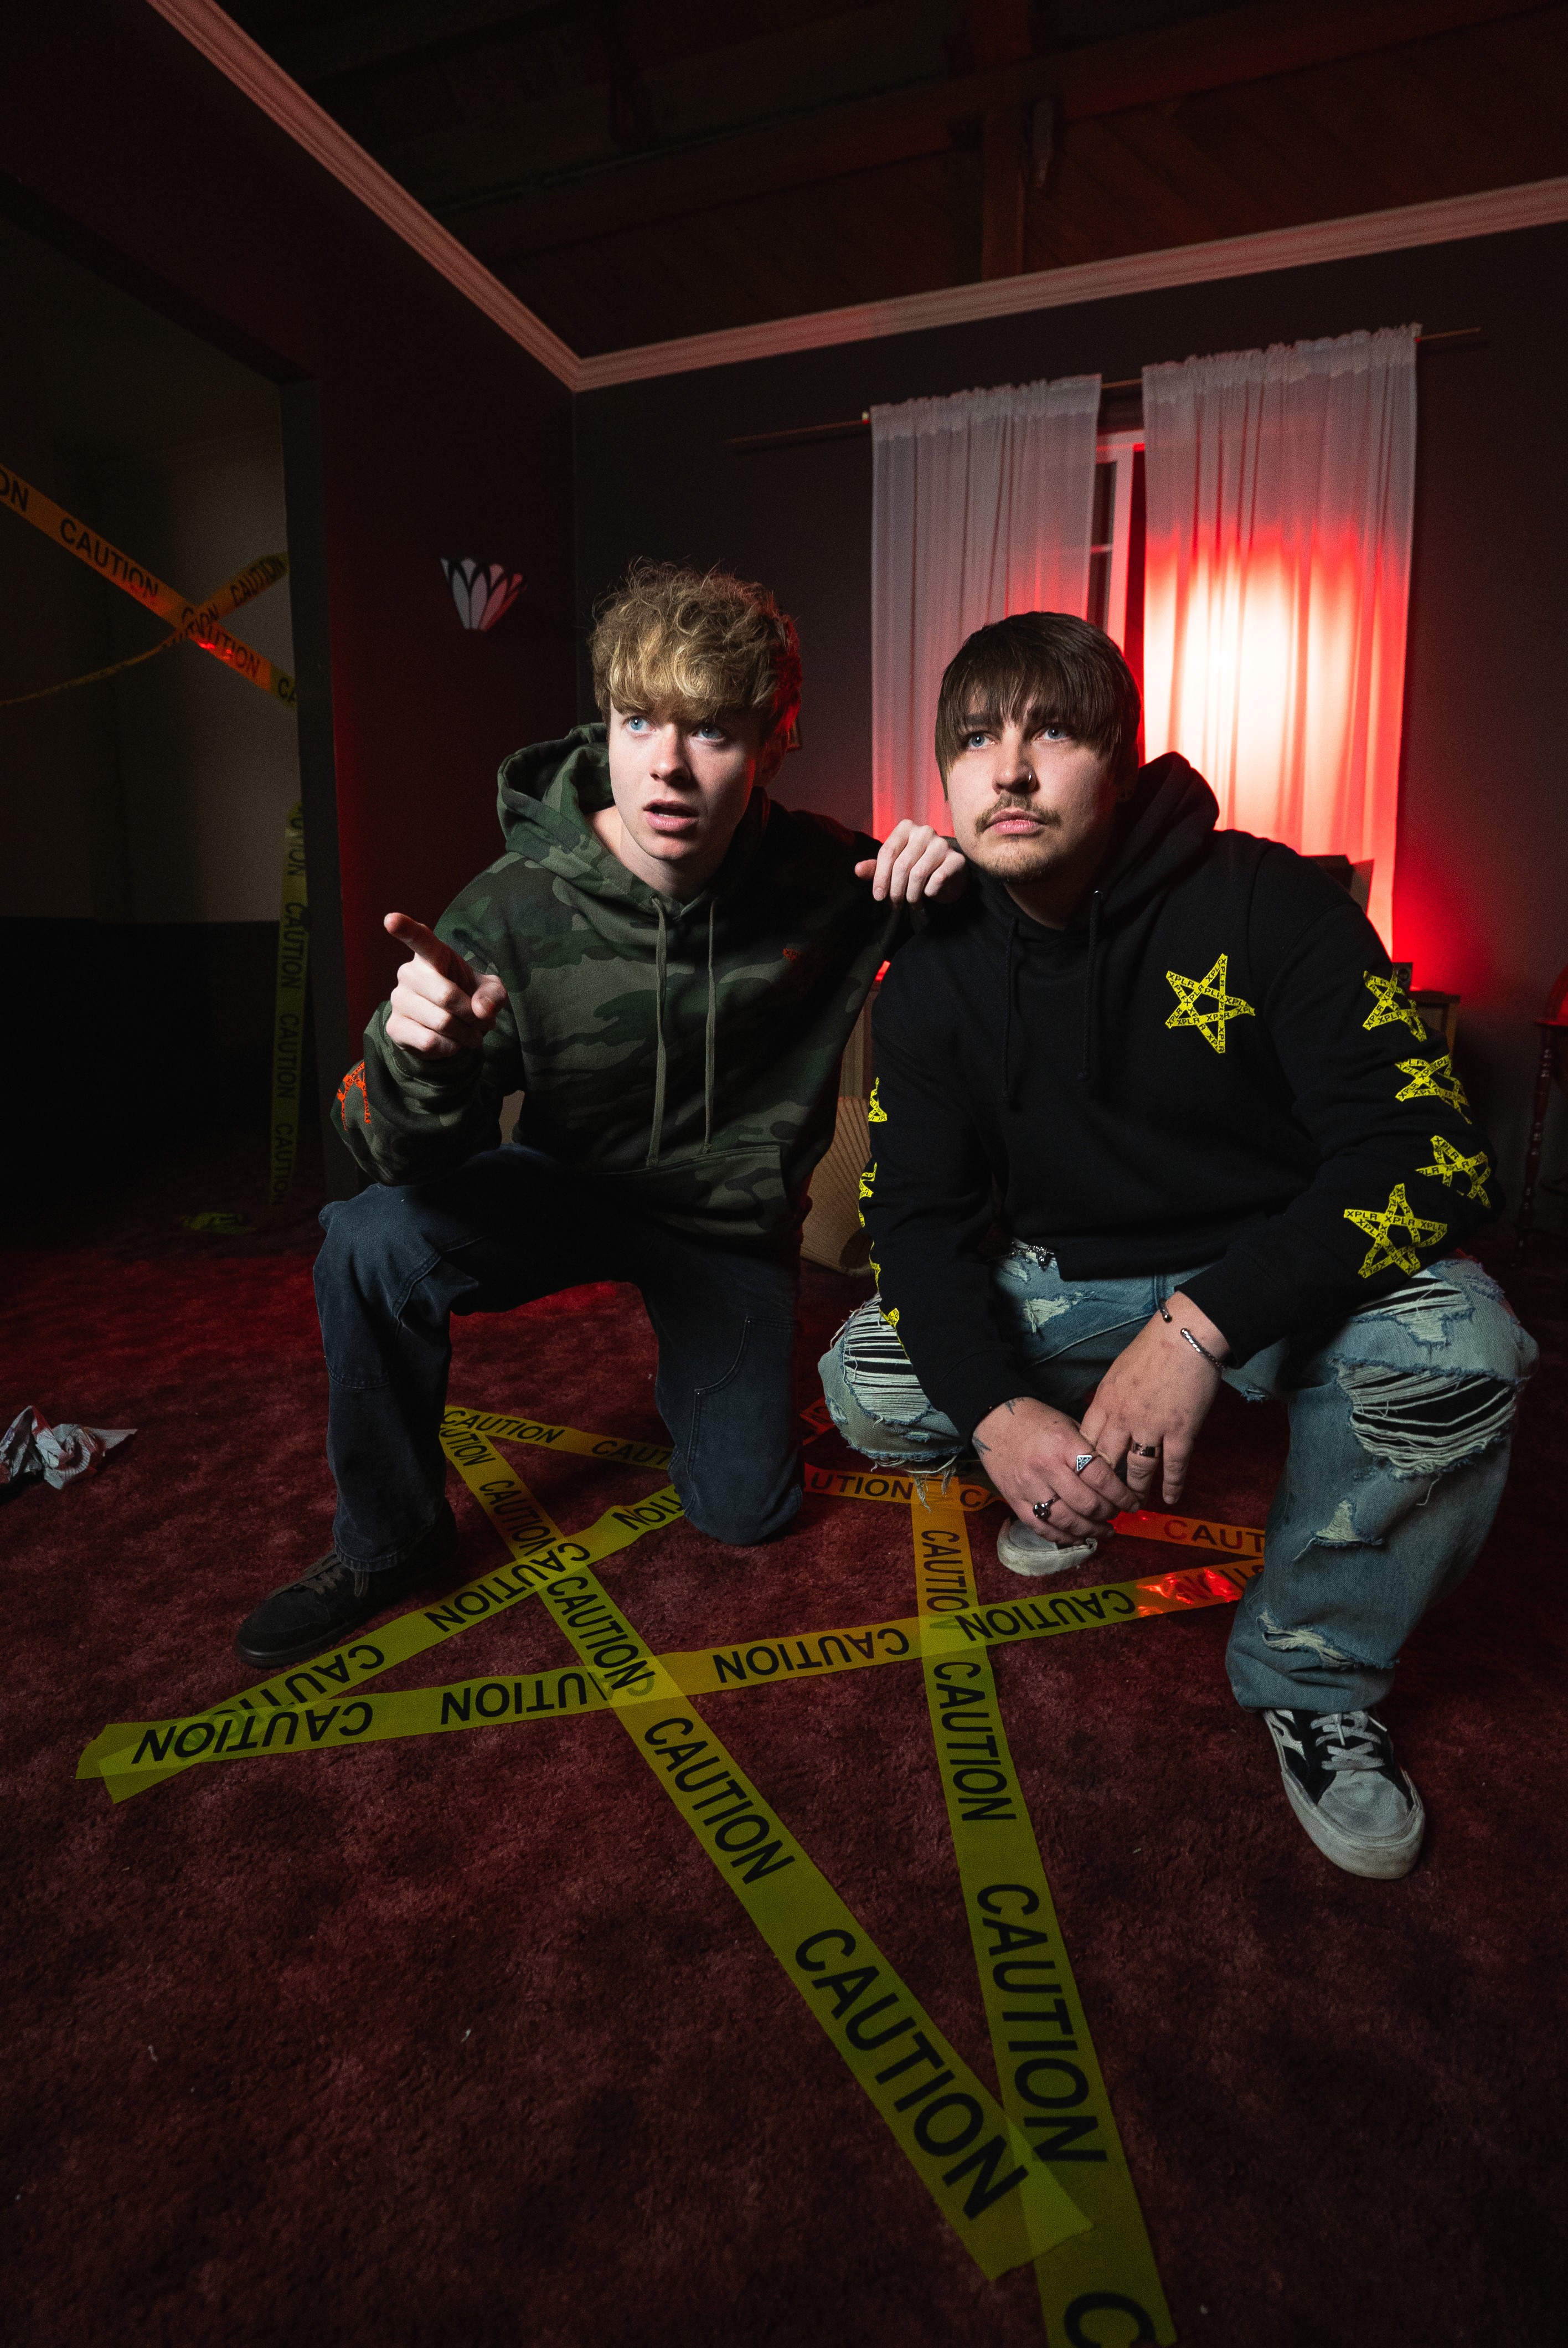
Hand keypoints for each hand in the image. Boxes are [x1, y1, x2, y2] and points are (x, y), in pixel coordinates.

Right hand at [383, 912, 506, 1056]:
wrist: (451, 1029)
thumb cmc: (470, 998)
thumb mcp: (491, 992)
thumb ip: (494, 996)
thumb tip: (482, 1010)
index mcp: (432, 954)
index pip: (418, 938)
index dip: (405, 928)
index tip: (390, 920)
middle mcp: (409, 973)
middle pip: (446, 996)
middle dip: (473, 1015)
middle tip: (482, 1022)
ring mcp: (398, 999)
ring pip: (441, 1023)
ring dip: (465, 1034)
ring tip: (469, 1034)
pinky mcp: (394, 1026)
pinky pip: (429, 1042)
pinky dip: (450, 1048)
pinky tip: (451, 1043)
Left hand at [854, 820, 965, 902]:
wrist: (947, 872)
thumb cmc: (915, 866)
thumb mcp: (892, 866)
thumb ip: (875, 868)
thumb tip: (857, 870)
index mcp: (906, 828)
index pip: (887, 852)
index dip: (880, 878)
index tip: (878, 897)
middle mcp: (925, 831)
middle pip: (901, 865)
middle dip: (895, 890)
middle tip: (895, 905)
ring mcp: (942, 844)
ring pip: (918, 874)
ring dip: (911, 895)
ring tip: (911, 903)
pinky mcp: (956, 859)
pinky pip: (937, 880)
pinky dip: (929, 892)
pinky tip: (927, 895)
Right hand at [971, 1395, 1134, 1540]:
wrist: (993, 1420)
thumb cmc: (1036, 1420)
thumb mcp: (1068, 1425)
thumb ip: (1090, 1450)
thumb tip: (1118, 1478)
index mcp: (1063, 1444)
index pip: (1100, 1477)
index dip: (1121, 1495)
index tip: (1132, 1502)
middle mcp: (1045, 1467)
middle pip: (1086, 1503)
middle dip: (1108, 1513)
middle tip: (1117, 1513)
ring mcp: (1028, 1487)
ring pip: (1066, 1521)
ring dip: (1091, 1530)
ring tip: (1104, 1530)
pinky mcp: (1014, 1500)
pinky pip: (1043, 1528)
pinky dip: (1064, 1537)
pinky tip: (1079, 1536)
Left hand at [1079, 1291, 1229, 1506]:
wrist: (1184, 1337)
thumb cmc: (1151, 1350)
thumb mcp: (1117, 1373)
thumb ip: (1109, 1399)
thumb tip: (1103, 1417)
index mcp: (1105, 1402)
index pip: (1086, 1443)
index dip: (1084, 1466)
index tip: (1084, 1480)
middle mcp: (1123, 1418)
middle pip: (1107, 1462)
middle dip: (1104, 1487)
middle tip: (1105, 1503)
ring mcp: (1151, 1426)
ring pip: (1137, 1469)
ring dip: (1136, 1491)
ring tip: (1134, 1506)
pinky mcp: (1180, 1430)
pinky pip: (1174, 1466)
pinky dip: (1173, 1485)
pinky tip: (1171, 1499)